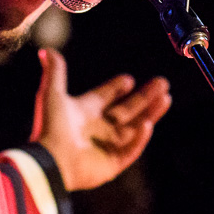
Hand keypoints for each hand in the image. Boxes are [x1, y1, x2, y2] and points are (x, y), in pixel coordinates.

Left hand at [30, 49, 171, 192]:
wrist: (49, 160)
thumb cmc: (49, 127)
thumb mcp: (52, 93)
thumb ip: (55, 71)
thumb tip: (47, 50)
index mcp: (85, 111)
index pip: (106, 97)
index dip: (117, 87)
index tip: (129, 79)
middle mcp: (98, 128)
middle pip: (128, 110)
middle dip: (146, 96)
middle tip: (162, 83)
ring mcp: (107, 146)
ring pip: (135, 127)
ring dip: (151, 113)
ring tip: (166, 97)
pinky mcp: (112, 163)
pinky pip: (131, 148)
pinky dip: (140, 137)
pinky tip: (148, 124)